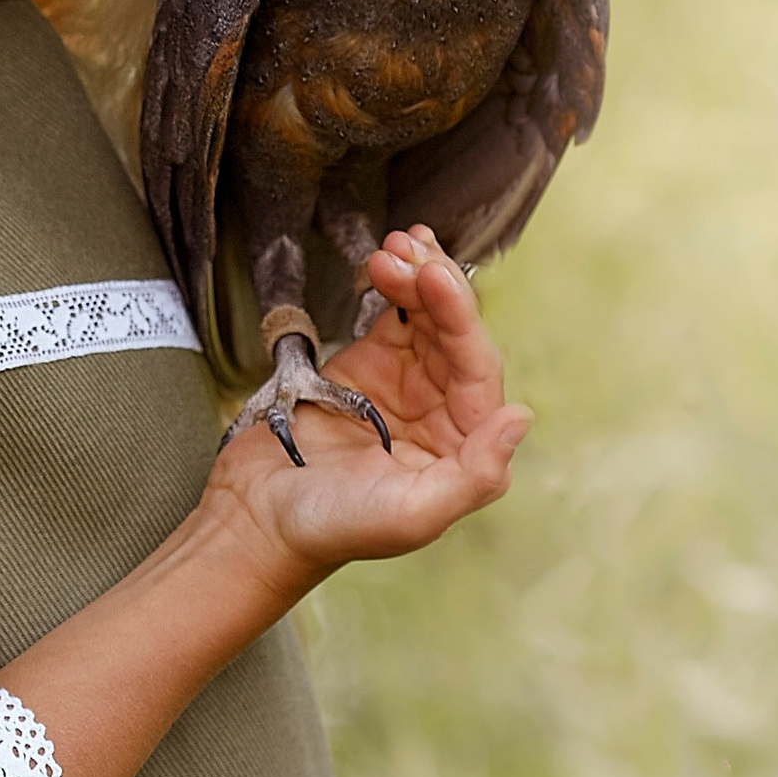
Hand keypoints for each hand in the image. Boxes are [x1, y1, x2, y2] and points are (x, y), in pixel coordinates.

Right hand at [196, 226, 532, 597]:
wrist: (256, 519)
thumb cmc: (332, 528)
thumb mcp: (411, 514)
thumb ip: (474, 474)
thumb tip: (521, 418)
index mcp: (463, 449)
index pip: (476, 370)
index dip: (459, 318)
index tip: (431, 278)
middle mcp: (443, 415)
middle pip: (455, 334)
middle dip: (435, 287)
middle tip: (407, 252)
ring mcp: (405, 386)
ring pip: (428, 318)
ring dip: (416, 277)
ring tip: (394, 248)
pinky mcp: (368, 367)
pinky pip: (394, 317)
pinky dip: (395, 285)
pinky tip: (388, 259)